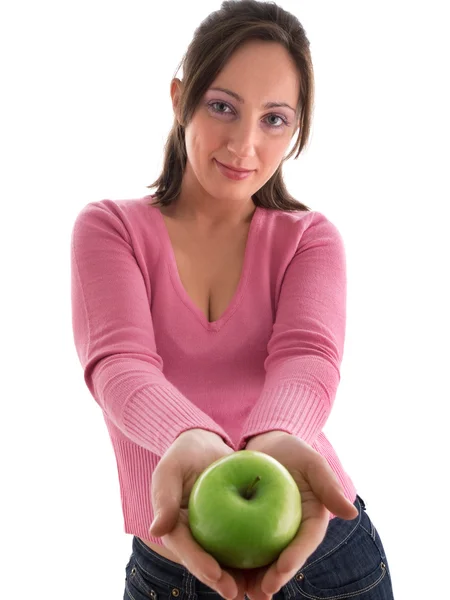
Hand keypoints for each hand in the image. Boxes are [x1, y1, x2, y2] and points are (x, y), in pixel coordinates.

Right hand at [149, 428, 245, 599]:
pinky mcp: (234, 527)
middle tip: (237, 593)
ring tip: (260, 592)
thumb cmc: (183, 454)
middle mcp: (195, 536)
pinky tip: (276, 566)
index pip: (186, 549)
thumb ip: (164, 496)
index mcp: (175, 528)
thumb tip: (157, 529)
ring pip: (229, 561)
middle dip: (222, 582)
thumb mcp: (170, 469)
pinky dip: (259, 557)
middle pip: (209, 563)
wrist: (205, 444)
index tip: (216, 574)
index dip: (199, 564)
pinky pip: (247, 543)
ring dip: (242, 579)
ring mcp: (215, 534)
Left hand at [242, 431, 358, 599]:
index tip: (283, 569)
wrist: (266, 445)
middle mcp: (291, 531)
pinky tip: (222, 573)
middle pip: (284, 559)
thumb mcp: (312, 462)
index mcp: (310, 520)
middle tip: (262, 590)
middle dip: (274, 578)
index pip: (305, 542)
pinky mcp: (249, 528)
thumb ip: (328, 485)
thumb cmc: (293, 451)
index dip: (296, 557)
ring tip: (241, 593)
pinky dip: (235, 562)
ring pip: (263, 560)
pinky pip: (242, 546)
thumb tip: (351, 512)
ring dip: (254, 579)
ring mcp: (271, 532)